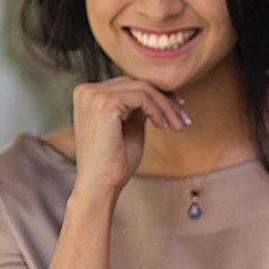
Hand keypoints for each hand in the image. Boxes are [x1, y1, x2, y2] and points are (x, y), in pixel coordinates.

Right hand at [70, 79, 187, 199]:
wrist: (100, 185)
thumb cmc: (113, 163)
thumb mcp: (129, 128)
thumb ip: (138, 109)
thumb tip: (157, 95)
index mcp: (87, 95)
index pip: (127, 85)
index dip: (154, 95)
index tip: (176, 108)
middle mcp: (86, 90)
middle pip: (135, 83)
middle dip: (164, 99)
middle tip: (182, 117)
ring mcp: (94, 95)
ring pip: (142, 88)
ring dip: (165, 106)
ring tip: (177, 124)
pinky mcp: (105, 104)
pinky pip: (142, 97)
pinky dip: (157, 110)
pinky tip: (162, 126)